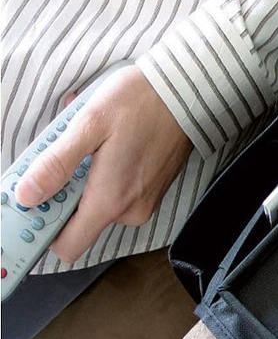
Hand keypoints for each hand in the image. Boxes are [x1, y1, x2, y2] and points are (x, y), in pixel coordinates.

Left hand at [15, 65, 192, 262]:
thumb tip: (27, 194)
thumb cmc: (141, 102)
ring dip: (84, 179)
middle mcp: (129, 210)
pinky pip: (116, 195)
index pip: (67, 245)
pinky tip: (109, 146)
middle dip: (64, 192)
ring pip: (97, 204)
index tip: (35, 202)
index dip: (44, 228)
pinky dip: (104, 175)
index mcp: (110, 200)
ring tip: (92, 143)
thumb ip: (56, 164)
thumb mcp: (88, 124)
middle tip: (64, 156)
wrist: (188, 94)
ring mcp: (143, 203)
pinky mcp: (152, 192)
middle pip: (79, 221)